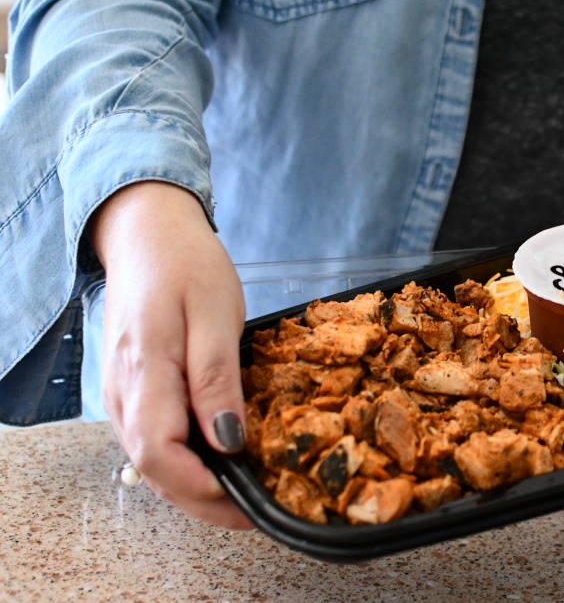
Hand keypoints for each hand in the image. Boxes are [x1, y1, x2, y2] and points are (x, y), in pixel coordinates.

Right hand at [91, 182, 251, 528]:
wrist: (147, 235)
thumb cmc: (185, 267)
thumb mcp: (215, 314)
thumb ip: (216, 379)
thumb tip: (227, 440)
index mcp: (145, 373)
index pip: (160, 455)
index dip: (203, 490)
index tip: (246, 502)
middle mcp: (124, 394)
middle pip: (156, 472)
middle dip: (205, 502)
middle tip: (256, 513)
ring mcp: (122, 396)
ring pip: (152, 464)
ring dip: (195, 488)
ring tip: (246, 496)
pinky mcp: (131, 393)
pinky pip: (153, 442)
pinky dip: (185, 464)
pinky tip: (220, 463)